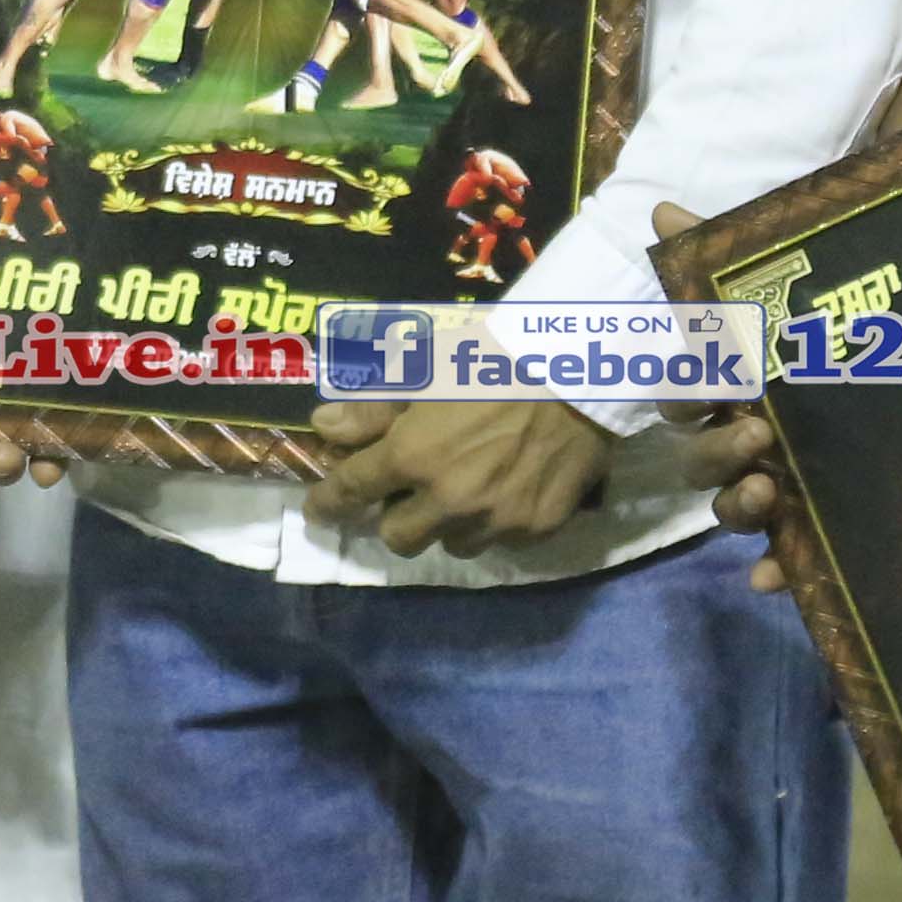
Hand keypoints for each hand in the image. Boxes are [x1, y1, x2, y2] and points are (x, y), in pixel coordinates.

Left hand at [302, 396, 611, 558]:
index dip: (329, 503)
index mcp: (413, 456)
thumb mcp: (425, 369)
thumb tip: (325, 429)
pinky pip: (501, 541)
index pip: (353, 491)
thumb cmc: (494, 356)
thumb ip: (372, 407)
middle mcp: (450, 499)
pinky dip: (494, 524)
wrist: (581, 366)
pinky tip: (505, 491)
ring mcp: (497, 519)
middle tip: (409, 493)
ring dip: (447, 525)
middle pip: (400, 538)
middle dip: (396, 518)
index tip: (319, 510)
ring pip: (453, 545)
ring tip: (464, 490)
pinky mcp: (538, 528)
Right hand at [645, 205, 795, 549]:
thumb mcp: (793, 275)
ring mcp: (783, 483)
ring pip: (733, 508)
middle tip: (757, 433)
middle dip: (714, 450)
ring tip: (769, 493)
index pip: (682, 396)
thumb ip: (726, 245)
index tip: (705, 388)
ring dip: (736, 508)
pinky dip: (774, 572)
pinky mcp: (821, 523)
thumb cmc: (846, 316)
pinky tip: (773, 580)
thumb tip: (661, 206)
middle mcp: (749, 437)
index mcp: (737, 384)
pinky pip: (787, 559)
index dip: (681, 397)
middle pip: (699, 459)